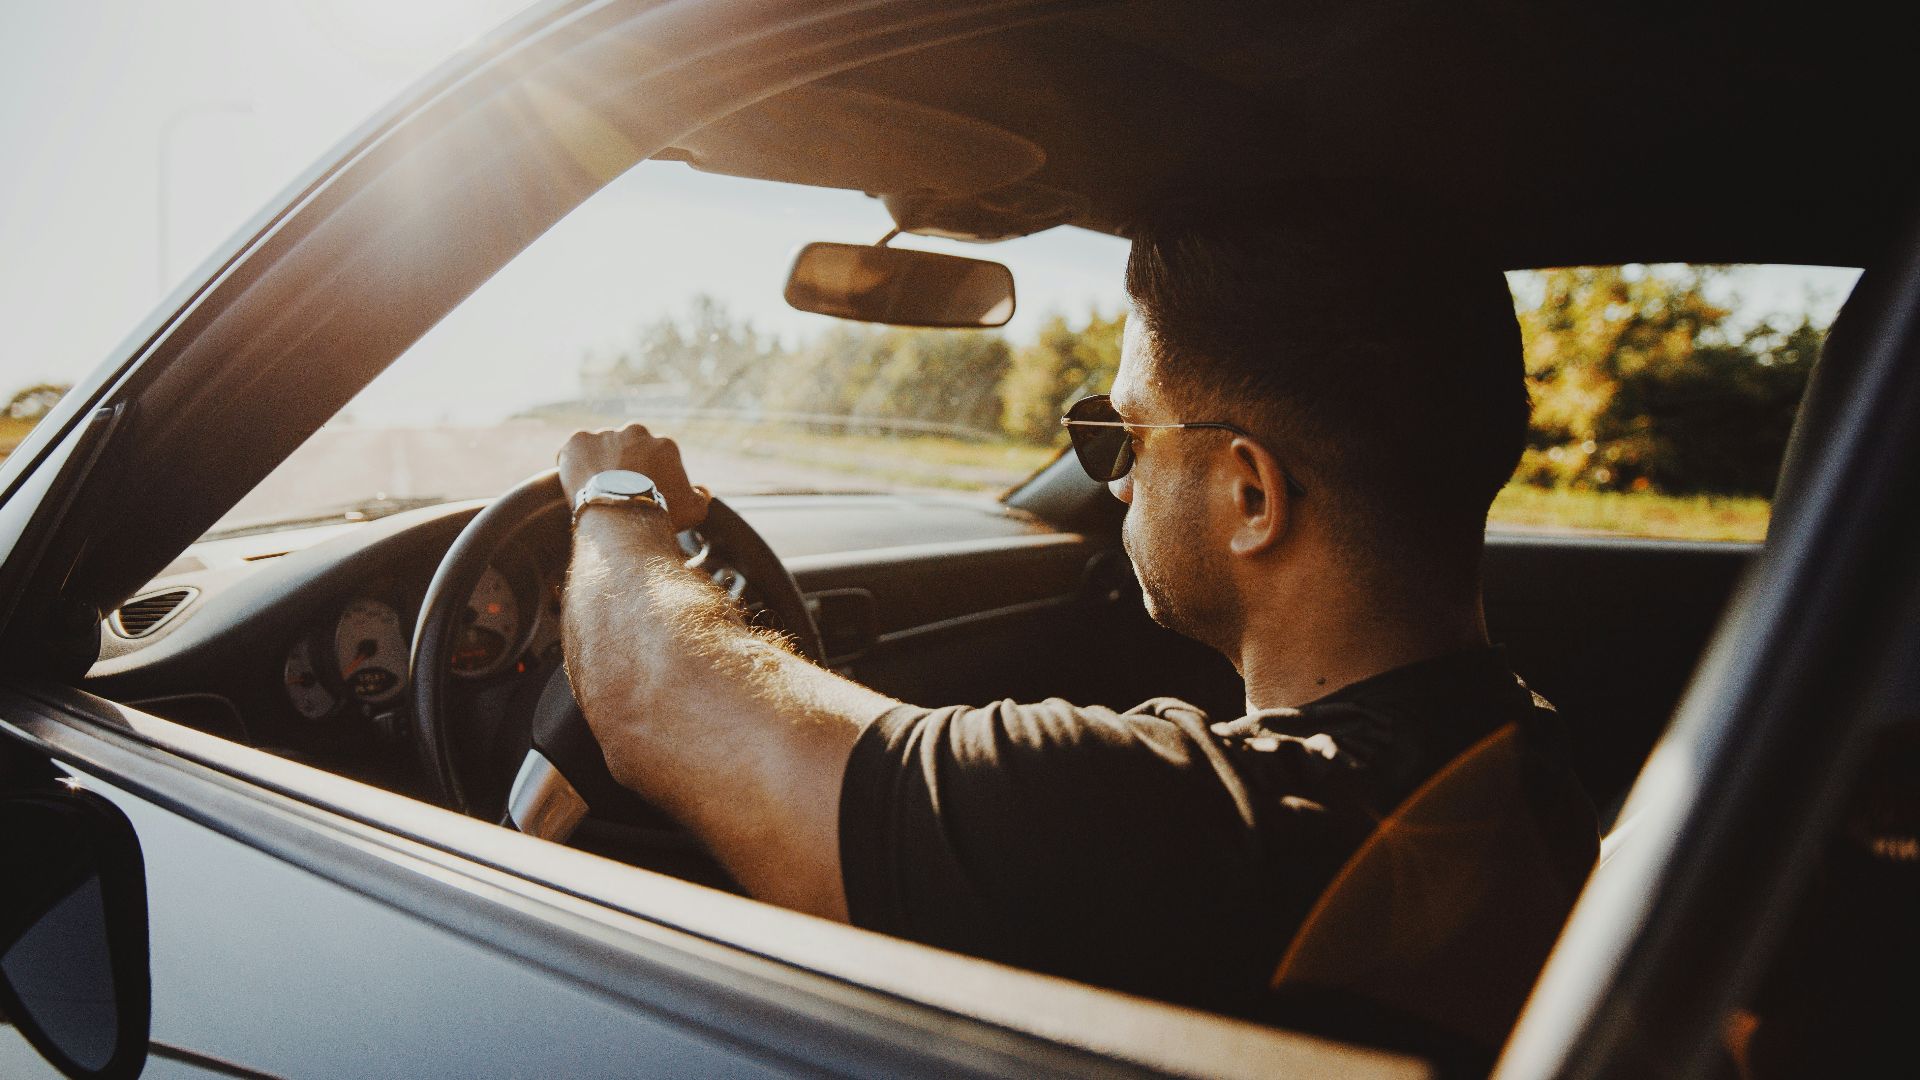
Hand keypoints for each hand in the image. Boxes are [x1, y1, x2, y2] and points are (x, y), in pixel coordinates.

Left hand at [558, 423, 711, 531]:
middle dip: (623, 465)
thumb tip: (701, 490)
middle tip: (617, 492)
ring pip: (600, 449)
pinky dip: (573, 465)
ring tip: (595, 492)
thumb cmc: (661, 514)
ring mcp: (606, 434)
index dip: (647, 477)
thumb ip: (701, 496)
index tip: (639, 494)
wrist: (623, 515)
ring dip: (598, 464)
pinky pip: (573, 452)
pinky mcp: (579, 441)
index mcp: (664, 445)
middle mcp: (637, 432)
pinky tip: (577, 485)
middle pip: (628, 449)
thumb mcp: (694, 510)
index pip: (655, 458)